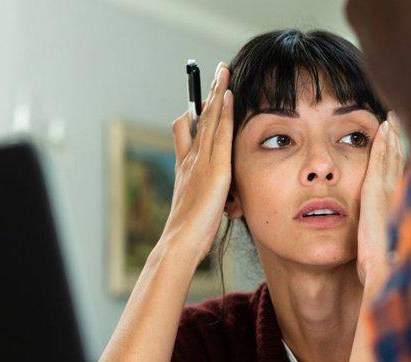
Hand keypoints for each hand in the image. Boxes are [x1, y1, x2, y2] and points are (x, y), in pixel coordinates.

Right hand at [161, 62, 234, 263]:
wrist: (180, 242)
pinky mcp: (214, 170)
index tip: (209, 95)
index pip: (191, 129)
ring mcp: (200, 162)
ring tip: (224, 71)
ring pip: (208, 119)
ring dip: (217, 92)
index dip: (199, 110)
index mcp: (186, 166)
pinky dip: (223, 112)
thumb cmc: (191, 231)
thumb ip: (208, 193)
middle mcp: (190, 158)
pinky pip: (220, 134)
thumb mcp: (200, 206)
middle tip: (218, 71)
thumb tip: (220, 193)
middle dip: (209, 92)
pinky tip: (229, 96)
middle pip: (199, 117)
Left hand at [356, 113, 404, 286]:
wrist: (383, 273)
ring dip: (393, 136)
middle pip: (400, 163)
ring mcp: (388, 192)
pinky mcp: (375, 191)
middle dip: (399, 142)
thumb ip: (395, 241)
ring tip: (391, 119)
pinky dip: (383, 142)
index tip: (402, 143)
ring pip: (392, 157)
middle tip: (398, 121)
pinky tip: (383, 127)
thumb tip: (397, 248)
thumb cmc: (386, 270)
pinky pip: (379, 159)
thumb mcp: (392, 251)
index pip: (402, 178)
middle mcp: (399, 197)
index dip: (402, 159)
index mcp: (401, 209)